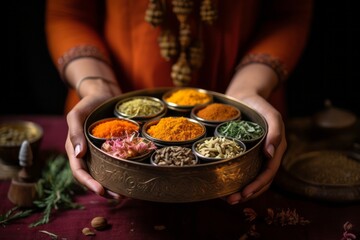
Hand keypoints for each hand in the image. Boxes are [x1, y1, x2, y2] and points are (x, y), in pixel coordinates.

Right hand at [65, 79, 123, 198]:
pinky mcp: (109, 149)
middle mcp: (85, 154)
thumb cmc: (88, 103)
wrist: (102, 94)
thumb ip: (75, 131)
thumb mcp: (77, 113)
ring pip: (103, 174)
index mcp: (74, 148)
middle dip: (103, 189)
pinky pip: (113, 164)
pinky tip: (130, 178)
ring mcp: (97, 152)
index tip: (101, 191)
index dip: (88, 183)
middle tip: (119, 197)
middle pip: (91, 177)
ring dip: (112, 185)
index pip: (79, 171)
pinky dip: (119, 173)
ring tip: (125, 194)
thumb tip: (77, 154)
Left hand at [223, 93, 286, 204]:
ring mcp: (256, 155)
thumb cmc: (259, 105)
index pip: (268, 172)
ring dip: (241, 191)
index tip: (244, 193)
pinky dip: (234, 179)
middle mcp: (266, 155)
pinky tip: (223, 185)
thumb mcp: (271, 114)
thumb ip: (275, 131)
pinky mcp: (245, 153)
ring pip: (251, 178)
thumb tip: (271, 154)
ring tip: (227, 199)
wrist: (245, 97)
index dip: (257, 185)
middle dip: (248, 193)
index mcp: (275, 149)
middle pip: (260, 180)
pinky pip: (242, 169)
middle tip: (232, 201)